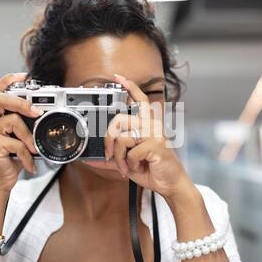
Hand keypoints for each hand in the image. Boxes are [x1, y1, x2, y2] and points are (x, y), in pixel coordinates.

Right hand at [0, 73, 42, 192]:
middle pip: (1, 98)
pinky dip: (27, 155)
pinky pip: (17, 144)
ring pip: (13, 121)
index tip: (24, 75)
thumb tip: (41, 112)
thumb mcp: (16, 137)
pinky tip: (29, 163)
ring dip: (29, 136)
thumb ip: (22, 123)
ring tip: (33, 149)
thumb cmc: (9, 158)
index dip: (9, 80)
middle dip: (22, 102)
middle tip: (37, 112)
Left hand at [102, 74, 194, 199]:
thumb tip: (91, 160)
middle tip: (110, 155)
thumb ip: (112, 158)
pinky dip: (130, 164)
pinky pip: (131, 152)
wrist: (170, 184)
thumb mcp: (127, 163)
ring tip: (125, 166)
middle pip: (119, 119)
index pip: (139, 100)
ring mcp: (154, 134)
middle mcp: (152, 125)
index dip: (130, 87)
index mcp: (147, 125)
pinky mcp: (156, 145)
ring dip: (119, 157)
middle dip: (108, 140)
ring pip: (122, 137)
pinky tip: (139, 167)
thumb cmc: (152, 170)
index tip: (118, 77)